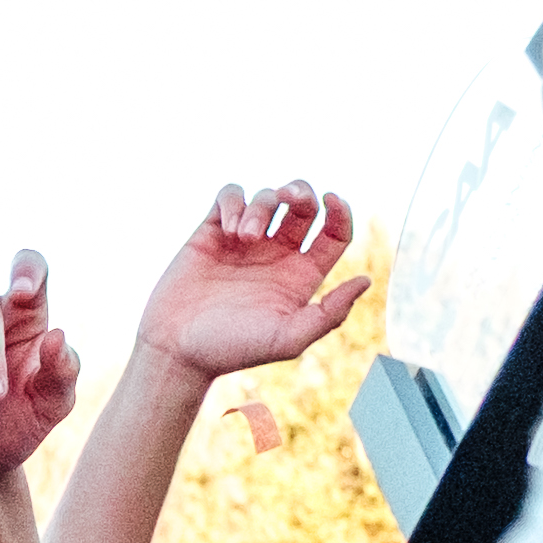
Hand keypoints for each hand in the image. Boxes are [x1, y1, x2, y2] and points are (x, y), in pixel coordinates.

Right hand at [135, 180, 372, 381]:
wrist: (177, 348)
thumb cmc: (231, 350)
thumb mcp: (288, 339)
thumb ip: (330, 314)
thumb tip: (366, 280)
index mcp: (300, 276)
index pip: (333, 233)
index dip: (340, 211)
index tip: (331, 201)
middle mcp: (275, 255)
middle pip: (304, 206)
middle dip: (301, 193)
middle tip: (290, 199)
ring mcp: (243, 242)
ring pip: (267, 198)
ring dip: (261, 206)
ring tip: (243, 235)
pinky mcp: (211, 232)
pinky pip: (230, 196)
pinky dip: (233, 201)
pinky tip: (227, 226)